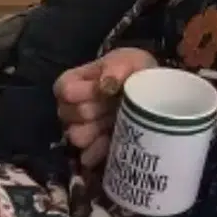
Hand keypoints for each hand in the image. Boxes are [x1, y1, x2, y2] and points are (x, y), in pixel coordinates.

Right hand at [53, 46, 155, 168]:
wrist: (151, 91)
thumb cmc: (134, 71)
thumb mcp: (129, 60)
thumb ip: (117, 67)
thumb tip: (105, 85)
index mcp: (73, 83)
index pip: (64, 90)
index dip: (85, 92)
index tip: (106, 90)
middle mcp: (71, 108)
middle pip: (70, 115)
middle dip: (96, 111)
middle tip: (116, 105)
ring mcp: (80, 129)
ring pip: (77, 137)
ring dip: (98, 130)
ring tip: (117, 121)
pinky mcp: (93, 148)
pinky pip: (87, 156)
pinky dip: (102, 151)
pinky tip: (117, 142)